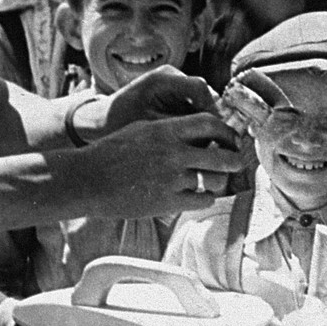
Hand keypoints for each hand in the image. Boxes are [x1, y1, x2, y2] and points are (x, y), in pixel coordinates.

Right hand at [59, 115, 245, 219]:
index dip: (227, 130)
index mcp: (166, 130)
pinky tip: (198, 195)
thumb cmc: (112, 153)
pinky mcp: (168, 202)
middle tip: (238, 162)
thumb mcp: (142, 129)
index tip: (230, 138)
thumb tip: (201, 131)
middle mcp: (173, 153)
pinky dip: (204, 197)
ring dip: (219, 181)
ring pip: (215, 180)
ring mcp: (172, 179)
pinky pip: (202, 200)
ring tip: (215, 181)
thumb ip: (171, 130)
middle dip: (236, 159)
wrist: (88, 180)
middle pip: (222, 155)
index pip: (211, 123)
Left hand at [101, 66, 220, 134]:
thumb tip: (209, 141)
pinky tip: (192, 141)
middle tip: (213, 143)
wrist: (101, 120)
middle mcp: (170, 77)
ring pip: (200, 103)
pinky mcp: (172, 95)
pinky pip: (192, 107)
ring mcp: (172, 84)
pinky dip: (194, 123)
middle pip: (204, 95)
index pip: (199, 89)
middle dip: (210, 120)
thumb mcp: (150, 128)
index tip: (216, 135)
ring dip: (203, 123)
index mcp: (162, 79)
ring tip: (202, 144)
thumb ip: (178, 130)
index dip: (212, 112)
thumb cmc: (119, 124)